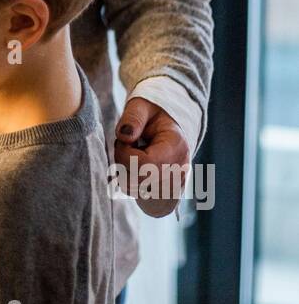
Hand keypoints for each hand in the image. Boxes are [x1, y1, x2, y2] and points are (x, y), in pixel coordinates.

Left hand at [114, 98, 190, 218]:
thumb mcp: (141, 106)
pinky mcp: (167, 192)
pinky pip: (142, 197)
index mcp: (176, 146)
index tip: (124, 141)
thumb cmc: (152, 114)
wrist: (168, 125)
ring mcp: (175, 183)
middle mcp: (179, 169)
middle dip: (123, 164)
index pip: (145, 165)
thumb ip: (133, 117)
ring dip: (126, 175)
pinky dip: (132, 184)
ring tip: (132, 156)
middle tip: (126, 147)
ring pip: (137, 192)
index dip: (124, 155)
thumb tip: (124, 136)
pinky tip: (135, 168)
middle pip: (139, 182)